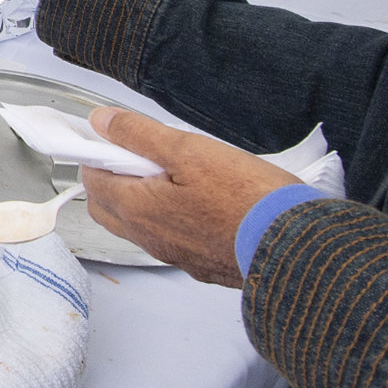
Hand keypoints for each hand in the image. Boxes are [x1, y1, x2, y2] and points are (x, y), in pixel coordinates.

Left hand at [79, 108, 300, 287]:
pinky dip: (169, 220)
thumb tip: (102, 122)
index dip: (97, 157)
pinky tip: (197, 203)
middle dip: (112, 181)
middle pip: (109, 209)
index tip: (112, 140)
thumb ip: (139, 134)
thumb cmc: (247, 198)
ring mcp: (176, 256)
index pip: (93, 182)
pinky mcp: (203, 265)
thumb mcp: (188, 150)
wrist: (295, 246)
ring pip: (139, 227)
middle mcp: (151, 239)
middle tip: (139, 156)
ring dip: (141, 201)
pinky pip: (170, 240)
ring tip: (173, 175)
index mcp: (138, 210)